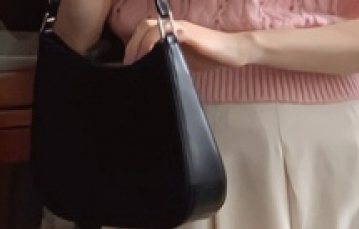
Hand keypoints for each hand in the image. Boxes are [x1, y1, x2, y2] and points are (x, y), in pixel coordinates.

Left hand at [123, 19, 253, 70]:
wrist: (229, 52)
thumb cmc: (208, 57)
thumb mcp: (181, 60)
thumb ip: (165, 59)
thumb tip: (149, 72)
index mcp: (168, 31)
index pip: (143, 32)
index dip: (132, 47)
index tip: (129, 66)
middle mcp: (170, 25)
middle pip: (142, 27)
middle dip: (131, 46)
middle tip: (129, 66)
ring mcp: (177, 27)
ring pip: (148, 27)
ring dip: (138, 45)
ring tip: (136, 63)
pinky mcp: (185, 32)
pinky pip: (164, 31)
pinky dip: (152, 42)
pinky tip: (149, 55)